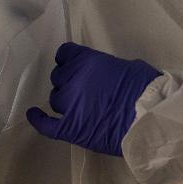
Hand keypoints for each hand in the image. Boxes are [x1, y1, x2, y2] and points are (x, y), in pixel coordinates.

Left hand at [26, 42, 160, 156]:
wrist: (149, 118)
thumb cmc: (147, 88)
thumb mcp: (127, 66)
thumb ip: (107, 68)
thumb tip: (103, 75)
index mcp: (87, 61)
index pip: (64, 54)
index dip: (68, 60)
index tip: (71, 66)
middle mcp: (73, 79)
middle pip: (59, 77)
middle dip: (67, 81)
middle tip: (81, 89)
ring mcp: (69, 104)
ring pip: (55, 99)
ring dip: (63, 100)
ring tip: (75, 105)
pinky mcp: (70, 128)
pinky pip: (47, 124)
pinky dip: (38, 120)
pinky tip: (33, 115)